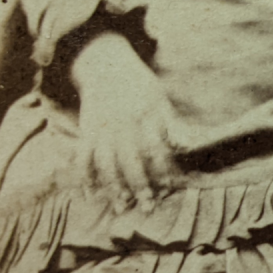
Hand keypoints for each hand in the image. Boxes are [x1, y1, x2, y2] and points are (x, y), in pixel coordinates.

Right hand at [72, 34, 177, 206]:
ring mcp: (102, 127)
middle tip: (148, 207)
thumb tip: (189, 146)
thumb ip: (172, 124)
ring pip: (106, 161)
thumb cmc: (139, 86)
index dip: (163, 169)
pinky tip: (89, 194)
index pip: (156, 147)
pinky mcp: (87, 130)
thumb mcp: (160, 98)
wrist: (104, 65)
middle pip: (131, 159)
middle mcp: (122, 122)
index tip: (170, 187)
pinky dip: (84, 175)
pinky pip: (83, 156)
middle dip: (140, 185)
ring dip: (113, 186)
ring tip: (122, 206)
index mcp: (145, 113)